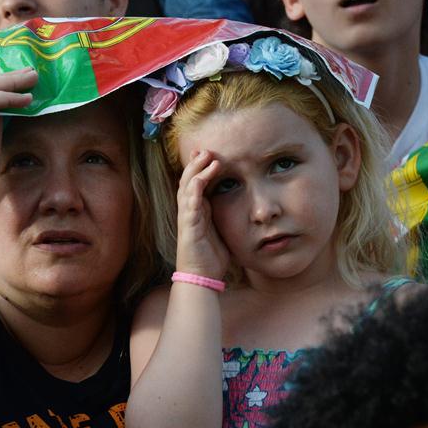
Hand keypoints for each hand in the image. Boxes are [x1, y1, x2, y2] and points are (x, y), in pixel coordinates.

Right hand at [175, 150, 229, 279]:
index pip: (196, 183)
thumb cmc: (211, 258)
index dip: (200, 168)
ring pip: (187, 188)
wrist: (201, 279)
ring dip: (196, 171)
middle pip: (188, 180)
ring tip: (206, 157)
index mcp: (197, 212)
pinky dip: (193, 190)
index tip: (208, 154)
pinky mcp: (188, 227)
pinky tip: (199, 179)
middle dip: (196, 163)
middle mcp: (189, 212)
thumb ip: (224, 218)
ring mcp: (187, 218)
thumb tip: (240, 208)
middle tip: (205, 149)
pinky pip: (188, 205)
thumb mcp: (221, 232)